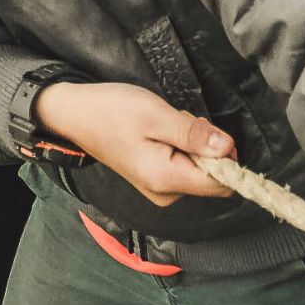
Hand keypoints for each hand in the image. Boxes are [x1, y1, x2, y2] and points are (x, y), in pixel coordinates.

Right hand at [32, 81, 234, 203]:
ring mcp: (160, 188)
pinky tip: (160, 130)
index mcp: (167, 180)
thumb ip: (194, 135)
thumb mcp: (156, 115)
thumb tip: (229, 149)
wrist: (75, 114)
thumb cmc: (112, 111)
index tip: (211, 132)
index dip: (227, 158)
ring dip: (192, 142)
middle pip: (211, 176)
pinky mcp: (155, 179)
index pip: (221, 184)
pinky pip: (184, 166)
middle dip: (205, 145)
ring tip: (164, 122)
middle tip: (177, 120)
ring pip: (198, 169)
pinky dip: (181, 146)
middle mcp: (166, 193)